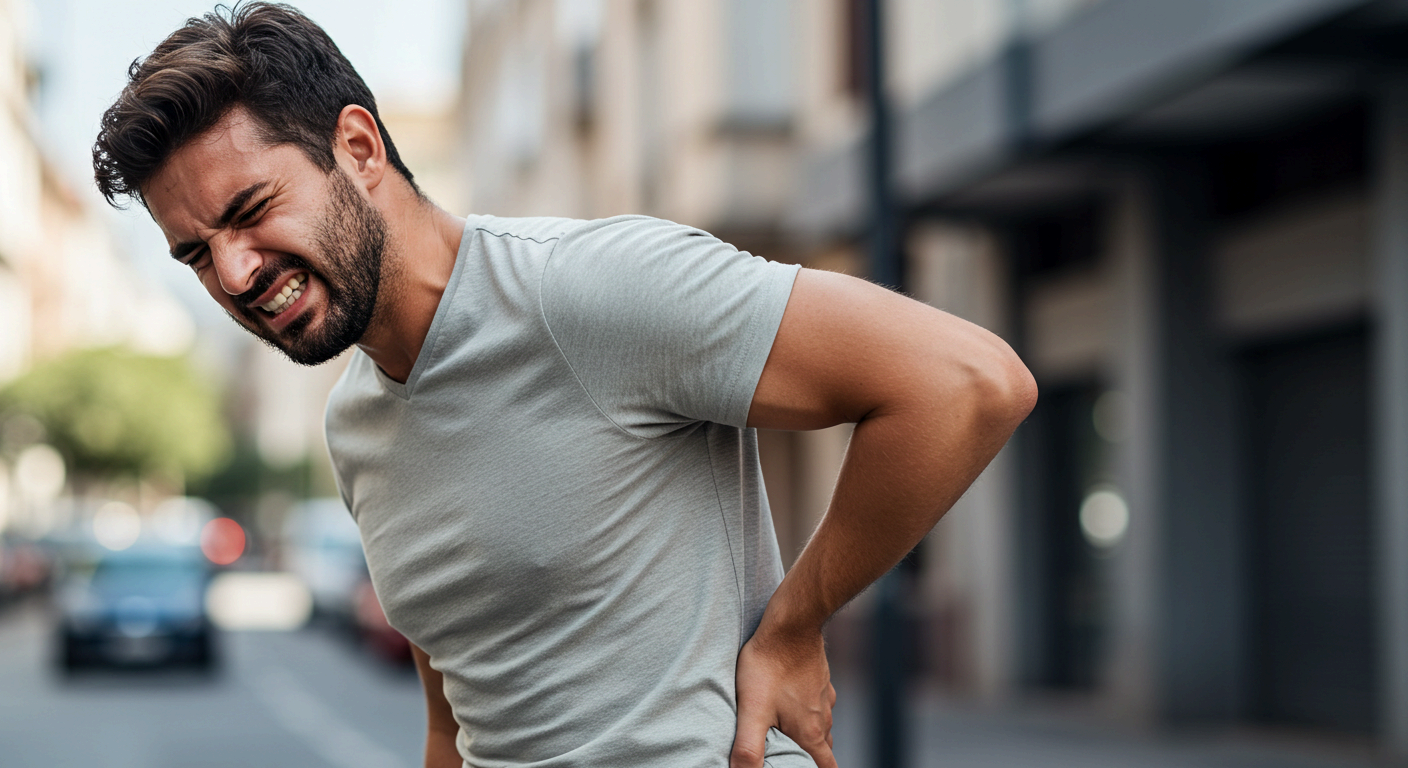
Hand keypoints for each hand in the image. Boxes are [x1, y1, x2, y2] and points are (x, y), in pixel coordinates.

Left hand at [730, 628, 838, 767]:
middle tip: (794, 759)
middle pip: (823, 748)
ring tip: (790, 735)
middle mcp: (823, 717)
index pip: (826, 767)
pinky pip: (818, 703)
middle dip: (812, 758)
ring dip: (810, 734)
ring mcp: (824, 696)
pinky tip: (792, 702)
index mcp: (810, 732)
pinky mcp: (820, 678)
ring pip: (822, 725)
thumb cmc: (769, 666)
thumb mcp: (752, 709)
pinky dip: (809, 710)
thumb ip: (748, 747)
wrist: (791, 624)